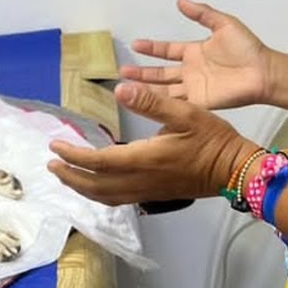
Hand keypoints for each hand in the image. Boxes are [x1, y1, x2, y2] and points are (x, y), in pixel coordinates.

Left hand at [47, 83, 259, 205]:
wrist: (236, 170)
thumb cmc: (213, 139)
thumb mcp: (186, 112)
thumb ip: (152, 101)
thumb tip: (120, 88)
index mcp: (144, 159)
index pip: (98, 162)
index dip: (74, 155)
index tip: (56, 146)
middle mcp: (140, 180)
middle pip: (95, 186)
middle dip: (70, 176)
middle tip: (52, 163)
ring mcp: (147, 191)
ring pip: (104, 196)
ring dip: (81, 187)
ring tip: (66, 175)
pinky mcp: (154, 195)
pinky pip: (118, 199)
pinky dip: (98, 194)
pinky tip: (94, 185)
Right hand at [121, 0, 274, 109]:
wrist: (262, 72)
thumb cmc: (246, 48)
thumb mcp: (224, 24)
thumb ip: (202, 13)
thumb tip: (180, 0)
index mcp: (194, 52)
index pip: (167, 51)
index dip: (152, 48)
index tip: (135, 45)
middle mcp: (189, 71)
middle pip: (160, 73)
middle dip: (141, 72)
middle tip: (122, 71)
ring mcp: (192, 88)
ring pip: (163, 89)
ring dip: (145, 88)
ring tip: (125, 88)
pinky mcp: (198, 102)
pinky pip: (175, 103)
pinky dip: (159, 103)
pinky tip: (144, 102)